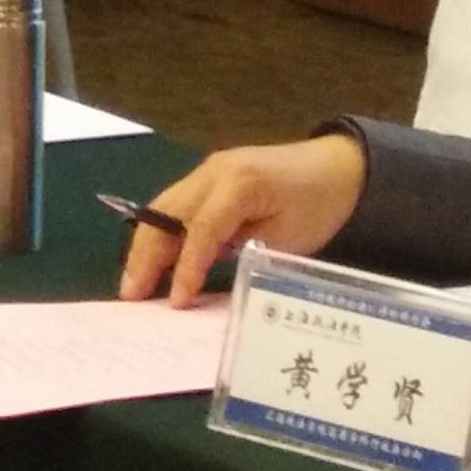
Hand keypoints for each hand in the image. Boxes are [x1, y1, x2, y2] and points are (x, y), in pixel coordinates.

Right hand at [117, 134, 368, 306]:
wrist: (339, 168)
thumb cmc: (319, 207)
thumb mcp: (287, 238)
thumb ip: (245, 252)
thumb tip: (205, 275)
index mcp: (239, 184)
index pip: (200, 229)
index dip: (185, 267)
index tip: (175, 302)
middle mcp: (215, 170)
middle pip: (167, 212)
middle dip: (146, 254)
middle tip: (130, 294)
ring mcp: (209, 170)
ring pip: (164, 206)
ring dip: (146, 244)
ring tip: (133, 283)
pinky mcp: (211, 176)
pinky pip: (177, 204)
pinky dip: (162, 231)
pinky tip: (155, 260)